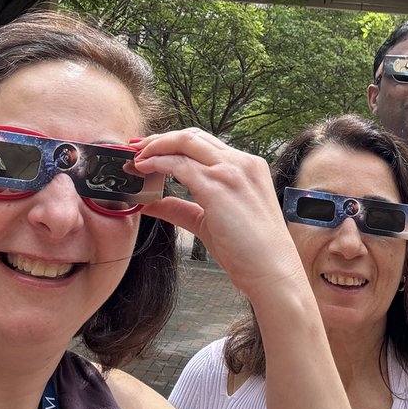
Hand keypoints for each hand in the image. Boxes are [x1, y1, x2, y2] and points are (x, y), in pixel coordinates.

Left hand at [131, 128, 305, 302]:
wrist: (272, 272)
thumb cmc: (250, 252)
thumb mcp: (211, 223)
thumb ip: (182, 208)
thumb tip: (151, 203)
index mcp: (247, 167)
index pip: (204, 143)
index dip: (174, 143)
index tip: (151, 150)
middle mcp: (241, 162)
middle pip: (192, 136)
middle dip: (160, 139)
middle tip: (136, 148)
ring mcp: (231, 171)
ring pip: (184, 143)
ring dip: (155, 148)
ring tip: (135, 159)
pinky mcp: (218, 186)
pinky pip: (180, 165)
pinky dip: (157, 163)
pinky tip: (144, 169)